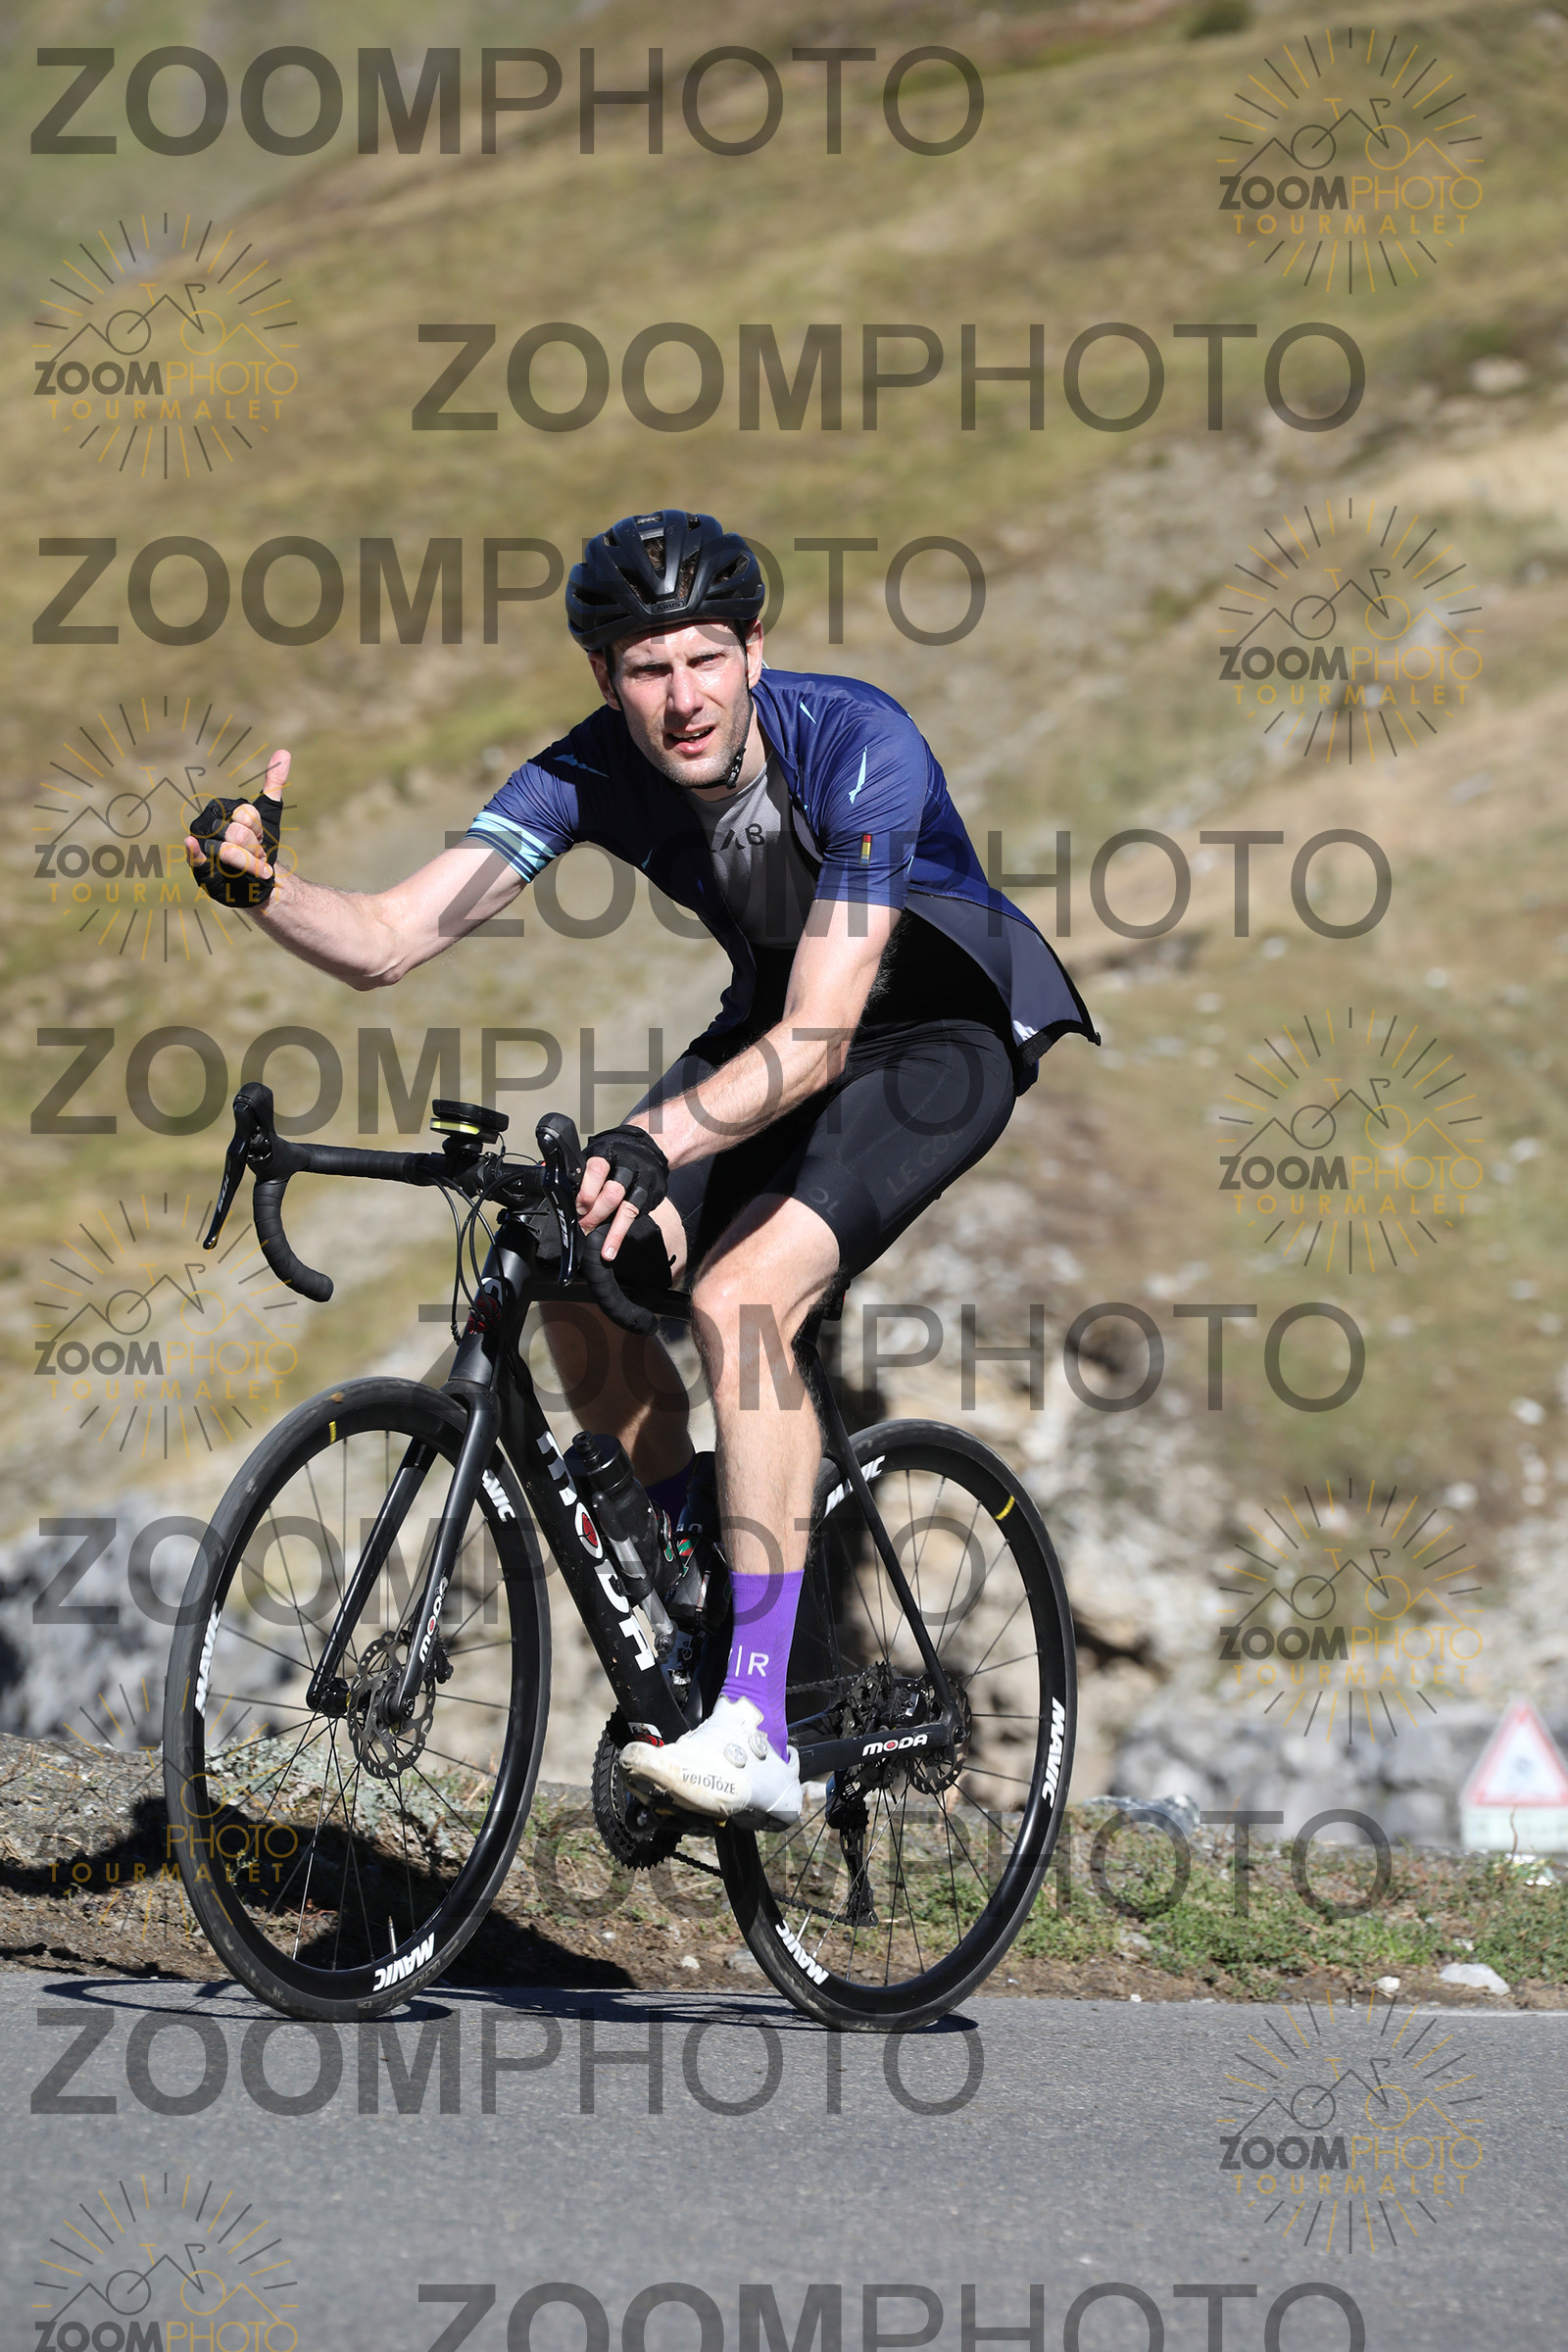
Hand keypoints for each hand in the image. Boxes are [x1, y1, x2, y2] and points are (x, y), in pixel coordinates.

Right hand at [186, 747, 288, 896]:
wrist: (259, 881)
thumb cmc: (261, 847)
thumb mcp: (270, 816)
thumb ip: (273, 785)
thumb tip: (284, 752)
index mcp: (219, 809)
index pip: (246, 814)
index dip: (259, 831)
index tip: (261, 840)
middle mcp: (205, 825)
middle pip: (238, 833)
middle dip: (255, 850)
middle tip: (256, 857)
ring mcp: (200, 846)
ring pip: (230, 850)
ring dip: (249, 865)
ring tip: (249, 869)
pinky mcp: (198, 869)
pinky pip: (195, 857)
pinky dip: (194, 852)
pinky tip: (191, 843)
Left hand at [576, 1124, 667, 1261]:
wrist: (649, 1146)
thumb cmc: (616, 1154)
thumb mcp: (596, 1153)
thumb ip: (576, 1167)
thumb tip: (545, 1171)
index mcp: (607, 1154)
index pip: (596, 1169)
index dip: (585, 1190)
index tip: (576, 1205)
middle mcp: (624, 1168)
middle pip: (610, 1191)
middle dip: (591, 1211)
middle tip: (579, 1223)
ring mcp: (637, 1183)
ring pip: (621, 1205)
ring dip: (601, 1223)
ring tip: (588, 1235)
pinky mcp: (646, 1196)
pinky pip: (632, 1218)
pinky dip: (618, 1236)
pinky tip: (609, 1251)